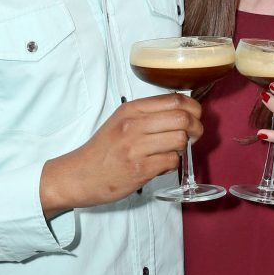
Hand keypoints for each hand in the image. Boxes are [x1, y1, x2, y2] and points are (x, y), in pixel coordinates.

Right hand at [40, 93, 202, 214]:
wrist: (78, 175)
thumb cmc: (103, 149)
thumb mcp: (121, 121)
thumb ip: (148, 114)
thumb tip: (183, 113)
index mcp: (131, 109)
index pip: (175, 99)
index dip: (193, 108)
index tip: (194, 117)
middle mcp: (134, 124)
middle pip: (183, 118)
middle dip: (196, 128)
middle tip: (193, 136)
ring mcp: (136, 147)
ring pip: (180, 139)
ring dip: (183, 147)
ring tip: (172, 151)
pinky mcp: (139, 169)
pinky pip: (171, 161)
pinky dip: (172, 164)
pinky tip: (161, 165)